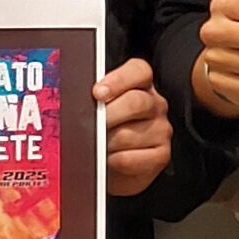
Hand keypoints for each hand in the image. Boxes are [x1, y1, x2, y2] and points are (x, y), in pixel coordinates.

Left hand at [98, 55, 172, 195]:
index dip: (118, 80)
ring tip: (96, 146)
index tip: (97, 93)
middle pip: (136, 102)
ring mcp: (161, 130)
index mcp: (141, 85)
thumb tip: (77, 101)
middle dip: (107, 115)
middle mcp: (155, 105)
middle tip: (89, 126)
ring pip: (129, 134)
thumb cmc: (101, 131)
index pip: (139, 71)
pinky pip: (132, 158)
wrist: (108, 166)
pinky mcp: (161, 155)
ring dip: (106, 143)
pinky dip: (114, 161)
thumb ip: (93, 98)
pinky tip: (108, 160)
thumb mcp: (97, 109)